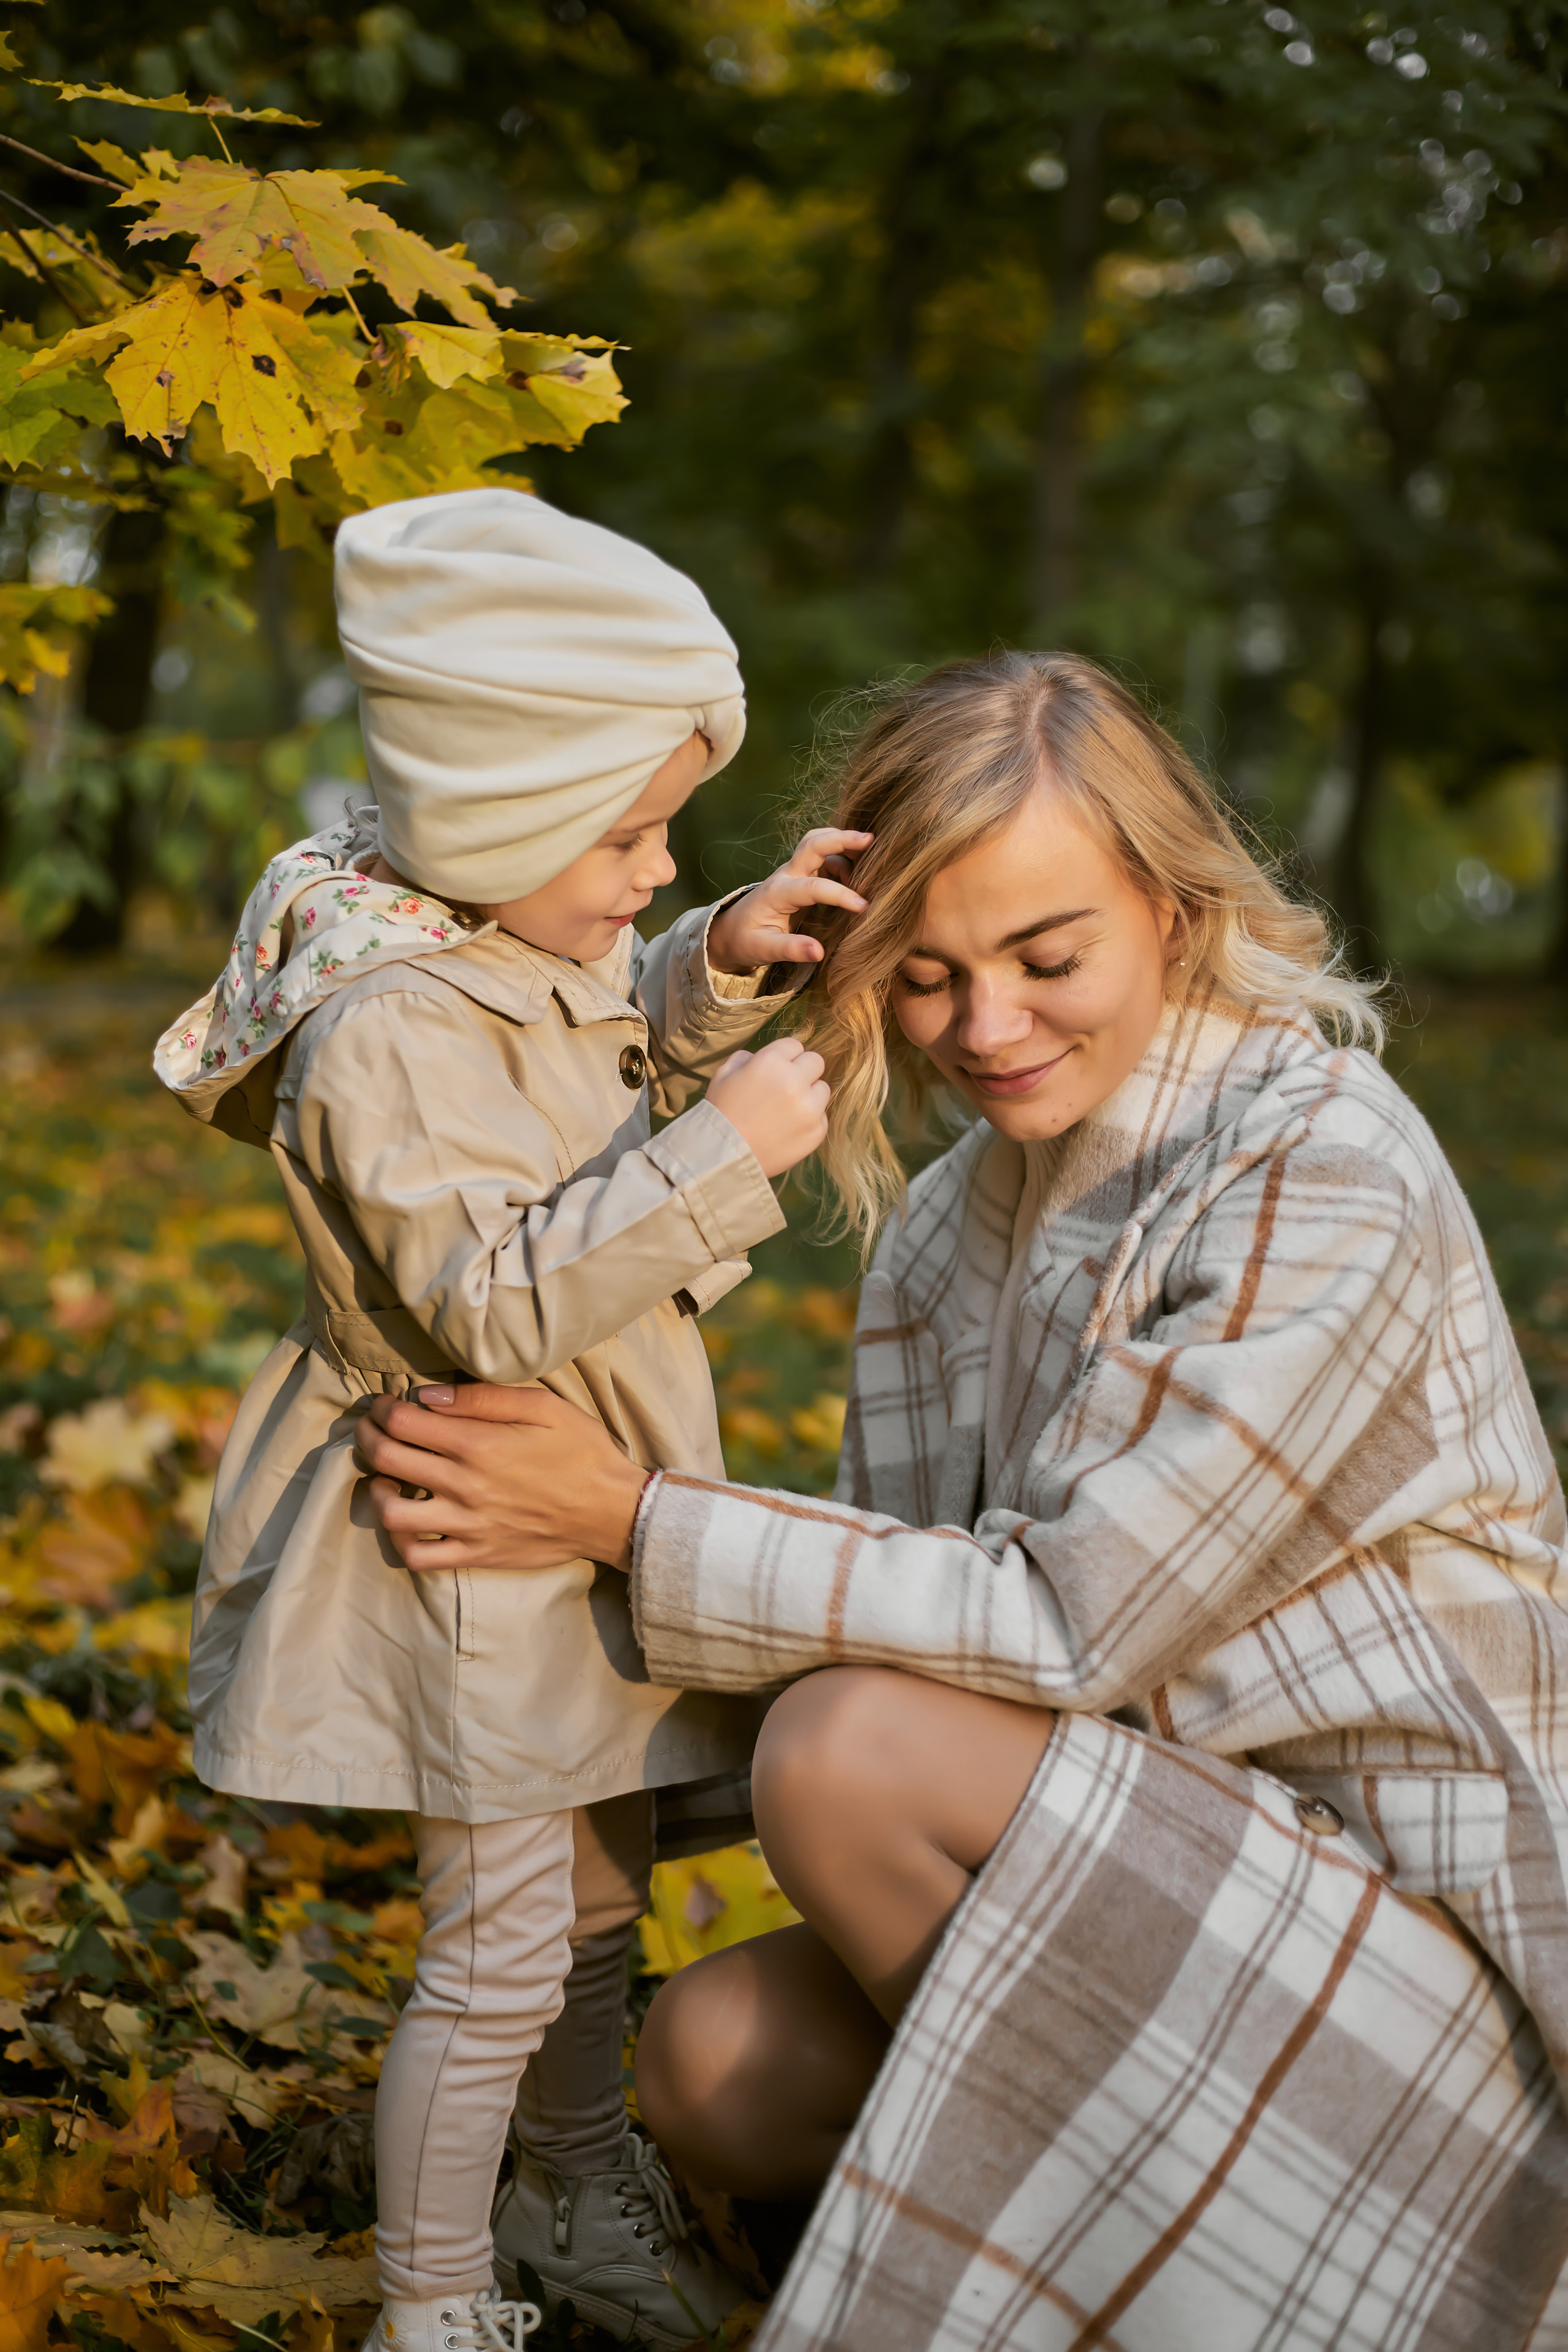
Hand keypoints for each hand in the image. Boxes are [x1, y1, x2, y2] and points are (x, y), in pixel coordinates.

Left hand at [357, 1384, 648, 1572]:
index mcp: (479, 1445)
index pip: (402, 1422)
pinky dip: (400, 1539)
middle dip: (369, 1437)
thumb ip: (483, 1397)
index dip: (383, 1408)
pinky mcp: (476, 1554)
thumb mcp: (543, 1407)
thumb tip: (427, 1395)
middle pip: (387, 1459)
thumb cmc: (582, 1452)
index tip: (386, 1403)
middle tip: (373, 1429)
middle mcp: (465, 1486)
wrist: (612, 1511)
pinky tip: (405, 1519)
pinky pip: (419, 1557)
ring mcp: (467, 1525)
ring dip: (377, 1490)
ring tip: (386, 1477)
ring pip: (392, 1513)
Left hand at [706, 829, 871, 974]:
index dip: (840, 894)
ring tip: (871, 855)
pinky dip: (842, 855)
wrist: (731, 930)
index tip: (863, 907)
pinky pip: (824, 855)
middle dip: (841, 838)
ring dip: (843, 842)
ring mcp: (795, 871)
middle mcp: (787, 875)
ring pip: (818, 843)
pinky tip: (859, 870)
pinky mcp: (802, 874)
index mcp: (777, 893)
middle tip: (871, 840)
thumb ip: (791, 949)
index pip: (812, 887)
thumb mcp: (764, 950)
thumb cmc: (747, 940)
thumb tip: (819, 952)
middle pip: (813, 844)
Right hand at [706, 1035, 829, 1178]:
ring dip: (809, 1094)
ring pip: (823, 1089)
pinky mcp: (817, 1131)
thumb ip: (747, 1057)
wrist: (725, 1156)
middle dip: (802, 1070)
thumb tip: (763, 1056)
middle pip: (815, 1061)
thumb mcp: (724, 1074)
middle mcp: (795, 1081)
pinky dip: (809, 1119)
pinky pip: (822, 1116)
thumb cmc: (721, 1112)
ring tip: (787, 1109)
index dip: (784, 1056)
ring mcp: (810, 1108)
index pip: (794, 1045)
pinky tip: (788, 1127)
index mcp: (771, 1062)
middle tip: (786, 1086)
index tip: (776, 1069)